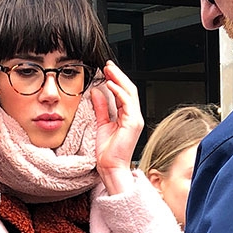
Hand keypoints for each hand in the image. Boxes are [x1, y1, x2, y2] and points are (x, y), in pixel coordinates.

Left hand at [91, 61, 143, 194]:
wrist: (110, 167)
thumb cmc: (107, 152)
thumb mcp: (101, 124)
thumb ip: (100, 108)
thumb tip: (96, 92)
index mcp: (128, 117)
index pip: (124, 93)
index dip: (116, 80)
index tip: (106, 70)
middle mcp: (134, 117)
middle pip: (129, 89)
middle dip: (118, 75)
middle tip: (107, 65)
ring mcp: (135, 119)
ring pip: (130, 92)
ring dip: (119, 79)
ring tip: (108, 70)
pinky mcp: (133, 123)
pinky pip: (127, 102)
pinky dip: (118, 91)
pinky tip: (109, 83)